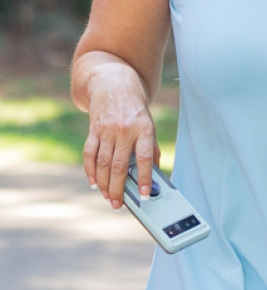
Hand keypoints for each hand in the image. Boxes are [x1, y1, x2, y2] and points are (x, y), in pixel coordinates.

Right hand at [83, 61, 158, 208]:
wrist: (115, 84)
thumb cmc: (136, 111)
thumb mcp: (150, 125)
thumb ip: (151, 149)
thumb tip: (153, 175)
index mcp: (144, 129)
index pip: (145, 158)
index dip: (144, 178)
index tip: (144, 195)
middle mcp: (125, 130)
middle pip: (119, 165)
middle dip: (117, 188)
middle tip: (117, 204)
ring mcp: (107, 130)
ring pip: (103, 163)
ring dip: (104, 183)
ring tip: (107, 197)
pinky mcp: (94, 130)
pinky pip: (90, 153)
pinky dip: (90, 170)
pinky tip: (93, 182)